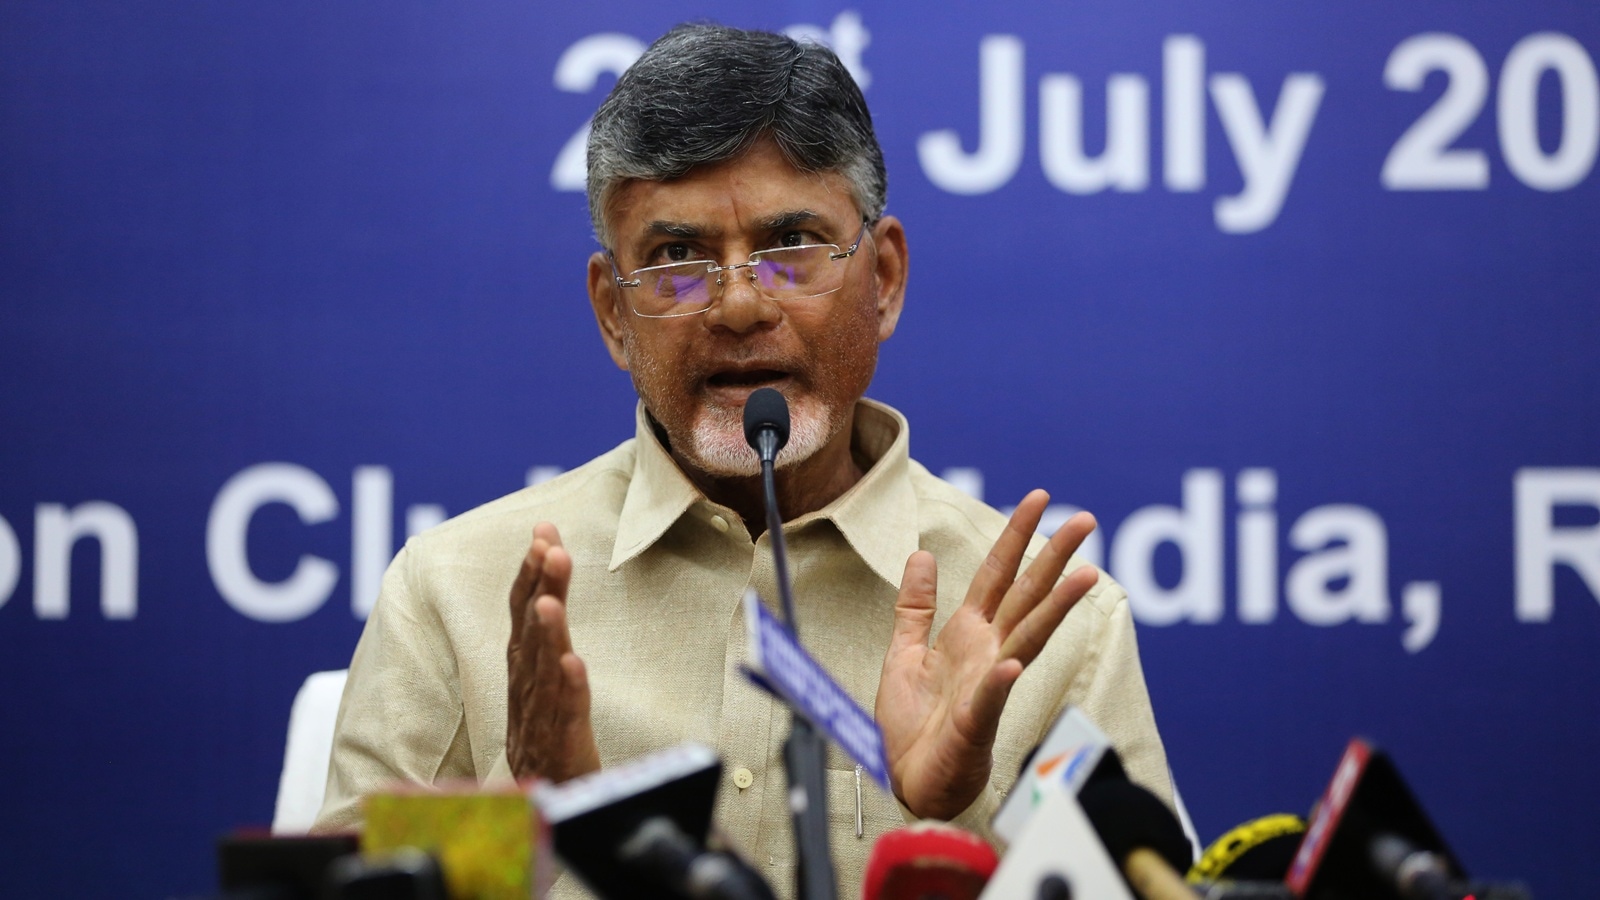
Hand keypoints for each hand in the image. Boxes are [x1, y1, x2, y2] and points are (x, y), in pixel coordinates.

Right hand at [506, 522, 600, 782]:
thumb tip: (544, 596)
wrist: (550, 819)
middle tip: (549, 544)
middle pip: (529, 633)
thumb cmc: (550, 755)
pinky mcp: (562, 751)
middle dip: (538, 586)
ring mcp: (540, 722)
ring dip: (547, 632)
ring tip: (549, 598)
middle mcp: (525, 694)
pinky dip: (568, 689)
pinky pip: (565, 717)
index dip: (530, 574)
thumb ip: (544, 654)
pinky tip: (573, 663)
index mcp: (523, 677)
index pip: (523, 617)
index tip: (543, 533)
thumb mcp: (545, 697)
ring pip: (543, 671)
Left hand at [875, 490, 1098, 819]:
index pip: (998, 574)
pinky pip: (989, 698)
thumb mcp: (904, 652)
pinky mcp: (975, 722)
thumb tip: (921, 554)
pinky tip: (1010, 664)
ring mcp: (988, 685)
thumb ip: (916, 606)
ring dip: (1055, 608)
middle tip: (1087, 520)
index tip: (1039, 498)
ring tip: (1083, 576)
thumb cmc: (912, 725)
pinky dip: (999, 681)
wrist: (907, 780)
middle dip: (1055, 557)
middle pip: (1027, 596)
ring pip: (1028, 638)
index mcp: (970, 634)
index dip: (1016, 536)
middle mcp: (988, 652)